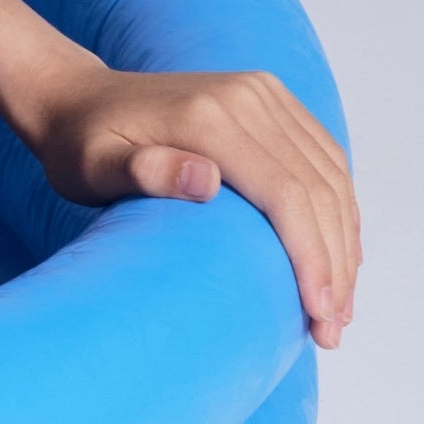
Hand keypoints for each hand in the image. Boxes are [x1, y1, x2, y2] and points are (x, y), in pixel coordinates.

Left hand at [28, 65, 359, 348]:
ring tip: (338, 307)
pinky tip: (339, 255)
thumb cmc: (80, 146)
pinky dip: (340, 210)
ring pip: (331, 175)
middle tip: (331, 331)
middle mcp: (247, 97)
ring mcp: (263, 93)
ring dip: (345, 243)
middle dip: (334, 265)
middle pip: (318, 188)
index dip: (311, 257)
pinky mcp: (270, 99)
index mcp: (209, 116)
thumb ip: (143, 172)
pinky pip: (324, 157)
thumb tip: (207, 180)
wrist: (78, 98)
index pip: (286, 193)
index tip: (318, 315)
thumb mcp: (92, 166)